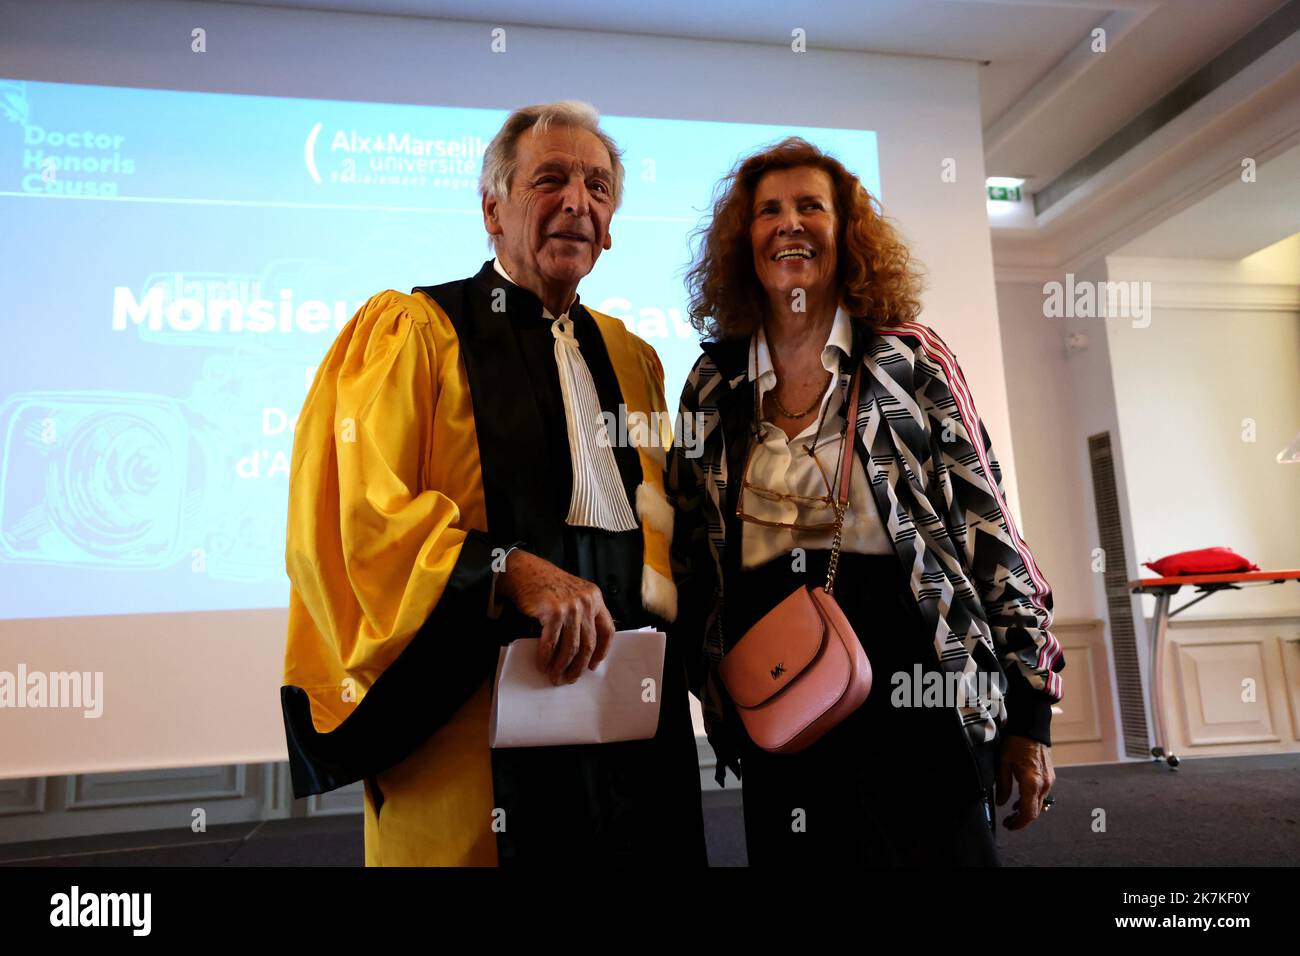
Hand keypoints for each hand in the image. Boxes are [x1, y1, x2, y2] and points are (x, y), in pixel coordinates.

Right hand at [497, 549, 614, 684]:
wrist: (524, 571)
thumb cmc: (546, 584)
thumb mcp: (573, 593)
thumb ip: (582, 614)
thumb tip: (581, 650)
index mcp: (595, 598)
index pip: (607, 630)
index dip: (602, 651)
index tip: (593, 665)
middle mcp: (586, 602)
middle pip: (588, 644)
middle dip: (578, 666)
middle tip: (569, 678)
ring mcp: (570, 607)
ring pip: (571, 647)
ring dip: (561, 666)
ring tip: (555, 676)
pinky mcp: (553, 612)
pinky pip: (551, 643)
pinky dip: (546, 658)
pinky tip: (542, 665)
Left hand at [996, 735, 1054, 830]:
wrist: (1031, 728)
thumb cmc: (1016, 743)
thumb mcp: (1003, 764)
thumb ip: (1002, 786)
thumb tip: (1000, 803)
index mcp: (1032, 783)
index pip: (1029, 813)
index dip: (1019, 823)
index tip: (1008, 825)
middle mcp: (1044, 784)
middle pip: (1035, 811)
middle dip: (1022, 820)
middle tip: (1008, 822)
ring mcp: (1049, 780)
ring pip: (1039, 804)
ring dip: (1026, 810)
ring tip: (1012, 812)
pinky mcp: (1049, 776)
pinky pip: (1041, 794)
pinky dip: (1031, 800)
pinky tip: (1020, 800)